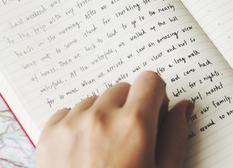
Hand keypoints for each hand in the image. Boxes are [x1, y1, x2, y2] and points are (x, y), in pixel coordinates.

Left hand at [35, 71, 192, 167]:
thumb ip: (176, 136)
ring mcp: (72, 125)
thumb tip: (183, 107)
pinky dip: (77, 125)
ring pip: (94, 100)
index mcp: (135, 126)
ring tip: (106, 150)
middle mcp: (101, 118)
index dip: (156, 96)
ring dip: (103, 116)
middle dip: (130, 107)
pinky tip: (85, 152)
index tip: (154, 112)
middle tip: (131, 140)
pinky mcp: (49, 136)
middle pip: (122, 89)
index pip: (150, 80)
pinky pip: (68, 112)